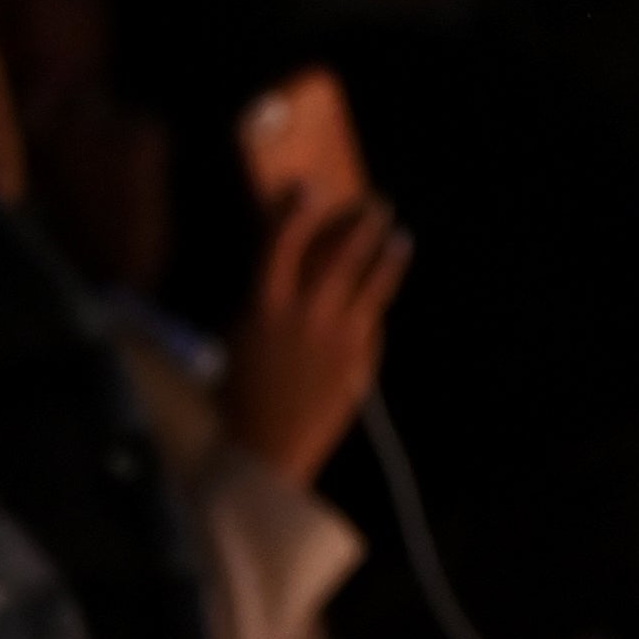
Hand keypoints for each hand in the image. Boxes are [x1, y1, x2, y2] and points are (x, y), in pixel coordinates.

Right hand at [220, 185, 412, 484]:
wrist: (266, 450)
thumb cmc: (238, 394)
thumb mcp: (238, 336)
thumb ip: (263, 297)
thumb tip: (283, 263)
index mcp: (263, 308)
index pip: (281, 244)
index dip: (296, 211)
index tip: (311, 188)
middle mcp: (304, 317)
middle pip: (339, 256)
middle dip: (360, 225)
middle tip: (375, 204)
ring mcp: (336, 340)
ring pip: (371, 287)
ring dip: (387, 258)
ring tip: (400, 239)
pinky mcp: (358, 362)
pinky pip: (371, 323)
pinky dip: (375, 306)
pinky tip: (379, 295)